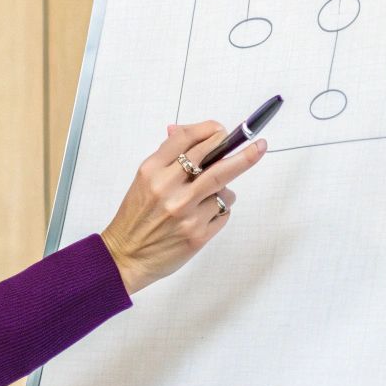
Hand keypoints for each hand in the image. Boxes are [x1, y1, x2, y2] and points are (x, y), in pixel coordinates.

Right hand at [99, 120, 265, 294]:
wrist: (126, 255)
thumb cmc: (135, 217)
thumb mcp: (144, 180)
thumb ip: (166, 156)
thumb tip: (182, 131)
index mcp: (152, 171)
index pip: (188, 139)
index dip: (210, 130)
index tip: (222, 130)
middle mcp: (169, 189)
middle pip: (216, 161)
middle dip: (243, 151)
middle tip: (258, 145)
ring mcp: (185, 212)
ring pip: (225, 190)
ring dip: (223, 190)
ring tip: (205, 198)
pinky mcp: (197, 234)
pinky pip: (224, 212)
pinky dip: (219, 211)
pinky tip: (201, 217)